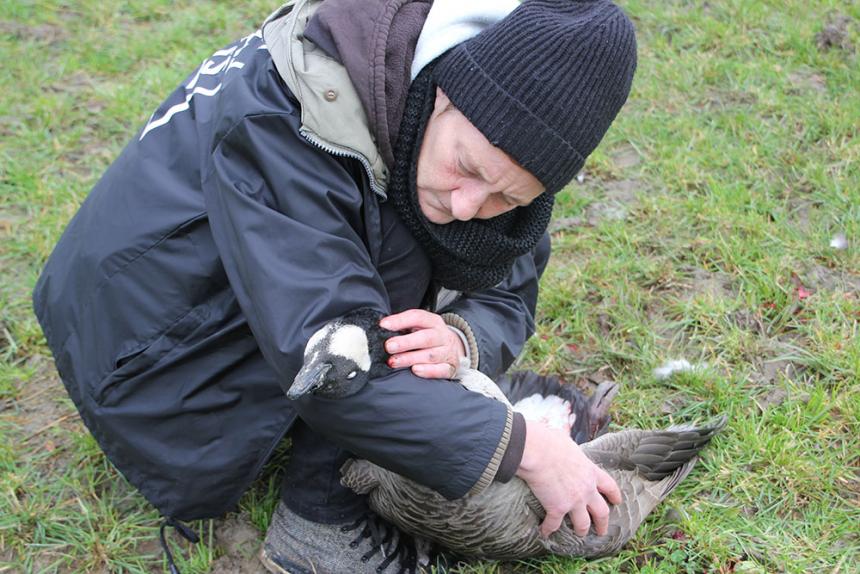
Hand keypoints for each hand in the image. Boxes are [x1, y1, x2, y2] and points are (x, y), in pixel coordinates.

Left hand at [378, 309, 465, 378]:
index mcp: (433, 322)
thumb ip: (403, 327)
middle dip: (405, 342)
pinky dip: (428, 371)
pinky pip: (441, 370)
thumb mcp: (420, 327)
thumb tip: (381, 329)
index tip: (383, 325)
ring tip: (394, 361)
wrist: (454, 349)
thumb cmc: (429, 337)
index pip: (417, 317)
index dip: (400, 320)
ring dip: (410, 358)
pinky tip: (415, 370)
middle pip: (425, 338)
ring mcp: (447, 352)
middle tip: (388, 346)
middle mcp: (442, 336)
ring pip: (430, 355)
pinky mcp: (450, 368)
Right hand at [516, 420, 620, 537]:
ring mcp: (573, 501)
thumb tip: (561, 435)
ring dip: (581, 530)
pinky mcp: (557, 509)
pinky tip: (544, 533)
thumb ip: (568, 445)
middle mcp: (586, 489)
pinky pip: (553, 524)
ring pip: (583, 523)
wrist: (538, 451)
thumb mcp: (566, 440)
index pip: (609, 486)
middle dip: (602, 523)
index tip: (617, 501)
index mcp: (590, 471)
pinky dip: (548, 530)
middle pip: (601, 511)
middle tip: (602, 530)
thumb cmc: (549, 441)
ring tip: (580, 534)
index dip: (614, 495)